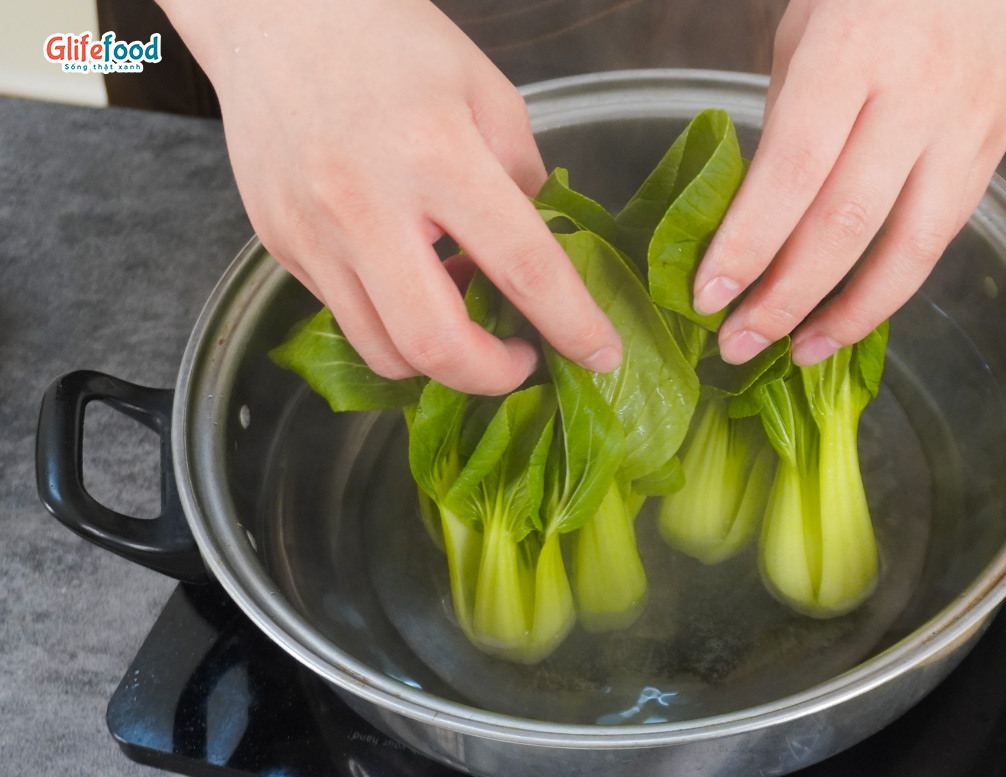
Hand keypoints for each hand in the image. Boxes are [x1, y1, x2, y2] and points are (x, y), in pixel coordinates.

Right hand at [159, 0, 622, 393]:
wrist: (273, 15)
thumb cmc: (388, 38)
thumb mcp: (484, 90)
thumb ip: (521, 176)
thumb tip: (540, 248)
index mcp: (436, 153)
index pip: (521, 265)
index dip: (571, 324)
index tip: (599, 355)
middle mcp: (365, 203)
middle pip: (435, 343)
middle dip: (492, 377)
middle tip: (521, 361)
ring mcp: (312, 232)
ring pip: (382, 351)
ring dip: (438, 358)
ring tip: (462, 312)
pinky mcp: (280, 245)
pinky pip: (345, 315)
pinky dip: (390, 321)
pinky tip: (411, 280)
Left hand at [692, 0, 1005, 364]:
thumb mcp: (804, 32)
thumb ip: (786, 122)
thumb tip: (755, 215)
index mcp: (851, 53)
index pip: (792, 172)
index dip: (748, 245)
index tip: (709, 296)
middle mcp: (916, 94)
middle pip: (846, 223)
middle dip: (785, 298)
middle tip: (737, 343)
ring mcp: (967, 123)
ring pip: (910, 248)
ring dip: (849, 315)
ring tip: (800, 350)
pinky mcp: (998, 143)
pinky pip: (945, 232)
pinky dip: (896, 282)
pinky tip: (855, 309)